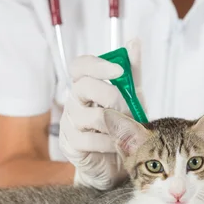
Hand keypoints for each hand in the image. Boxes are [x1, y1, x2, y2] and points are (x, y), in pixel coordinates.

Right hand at [58, 39, 145, 189]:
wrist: (113, 161)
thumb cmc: (121, 125)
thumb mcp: (131, 97)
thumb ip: (131, 73)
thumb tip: (134, 42)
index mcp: (85, 85)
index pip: (79, 65)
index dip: (97, 64)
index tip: (119, 70)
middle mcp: (73, 101)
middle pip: (85, 86)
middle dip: (114, 97)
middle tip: (131, 110)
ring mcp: (69, 123)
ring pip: (93, 116)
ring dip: (118, 124)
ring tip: (128, 131)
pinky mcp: (71, 145)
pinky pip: (92, 140)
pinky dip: (111, 143)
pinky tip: (118, 145)